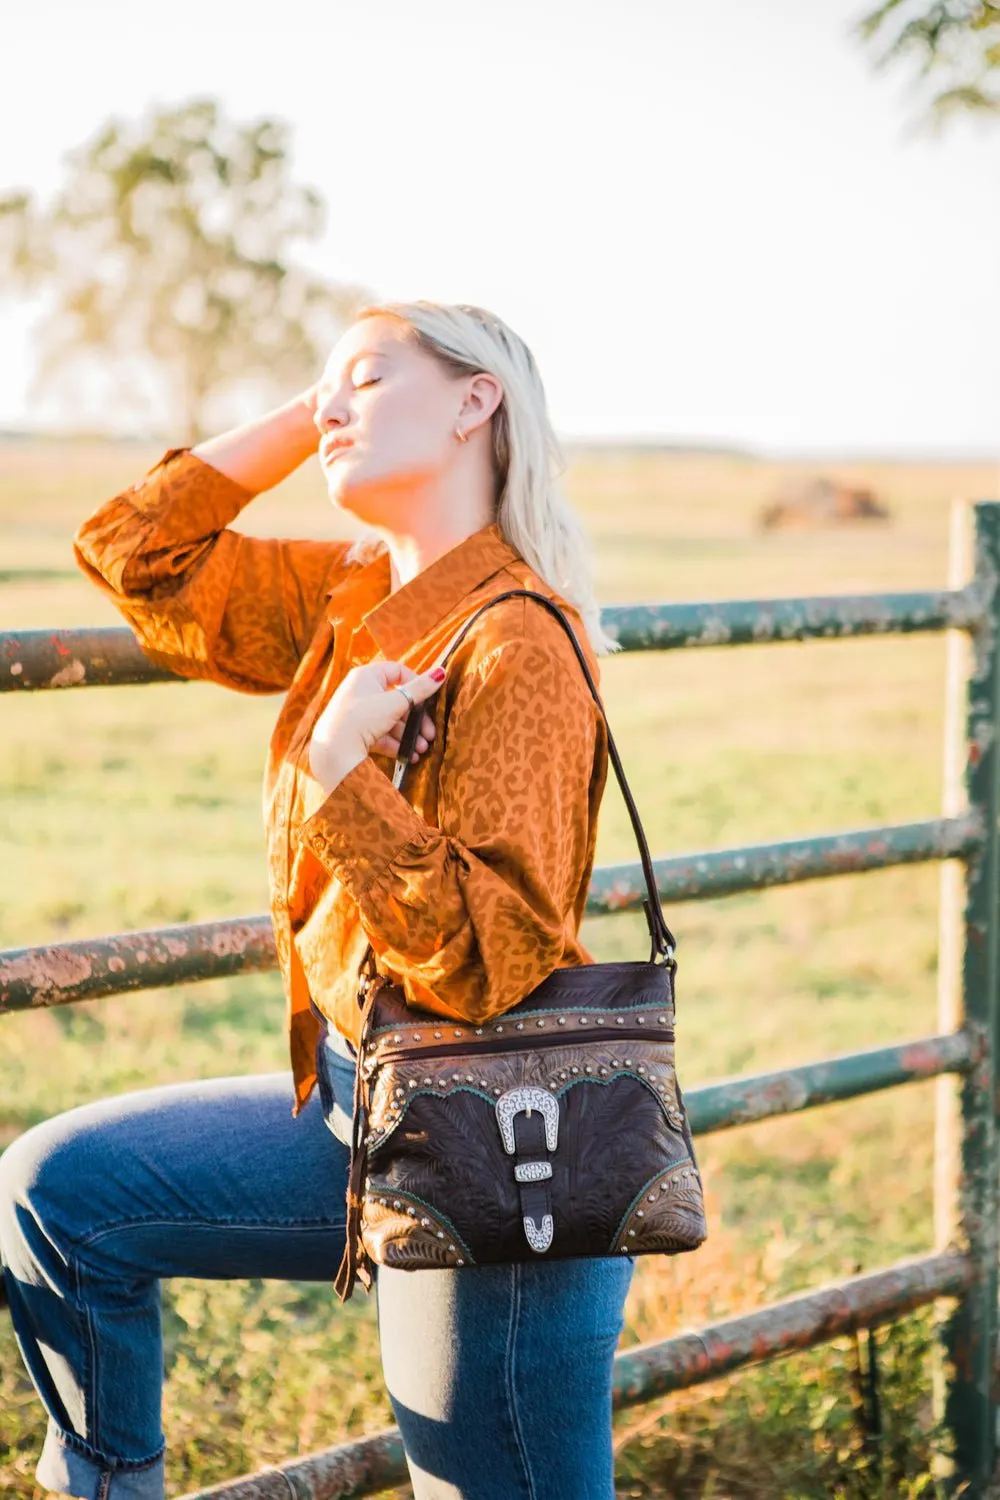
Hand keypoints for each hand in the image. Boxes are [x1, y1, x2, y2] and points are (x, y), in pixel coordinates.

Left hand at [309, 660, 445, 793]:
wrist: (332, 753)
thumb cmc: (361, 719)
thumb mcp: (394, 703)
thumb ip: (420, 689)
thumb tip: (441, 672)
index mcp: (366, 676)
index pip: (398, 671)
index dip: (416, 684)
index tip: (429, 699)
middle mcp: (361, 692)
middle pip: (397, 701)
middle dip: (416, 720)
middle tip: (430, 734)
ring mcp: (358, 714)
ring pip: (391, 721)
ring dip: (409, 735)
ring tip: (421, 749)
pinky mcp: (357, 734)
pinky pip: (381, 736)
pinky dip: (396, 745)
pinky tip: (409, 756)